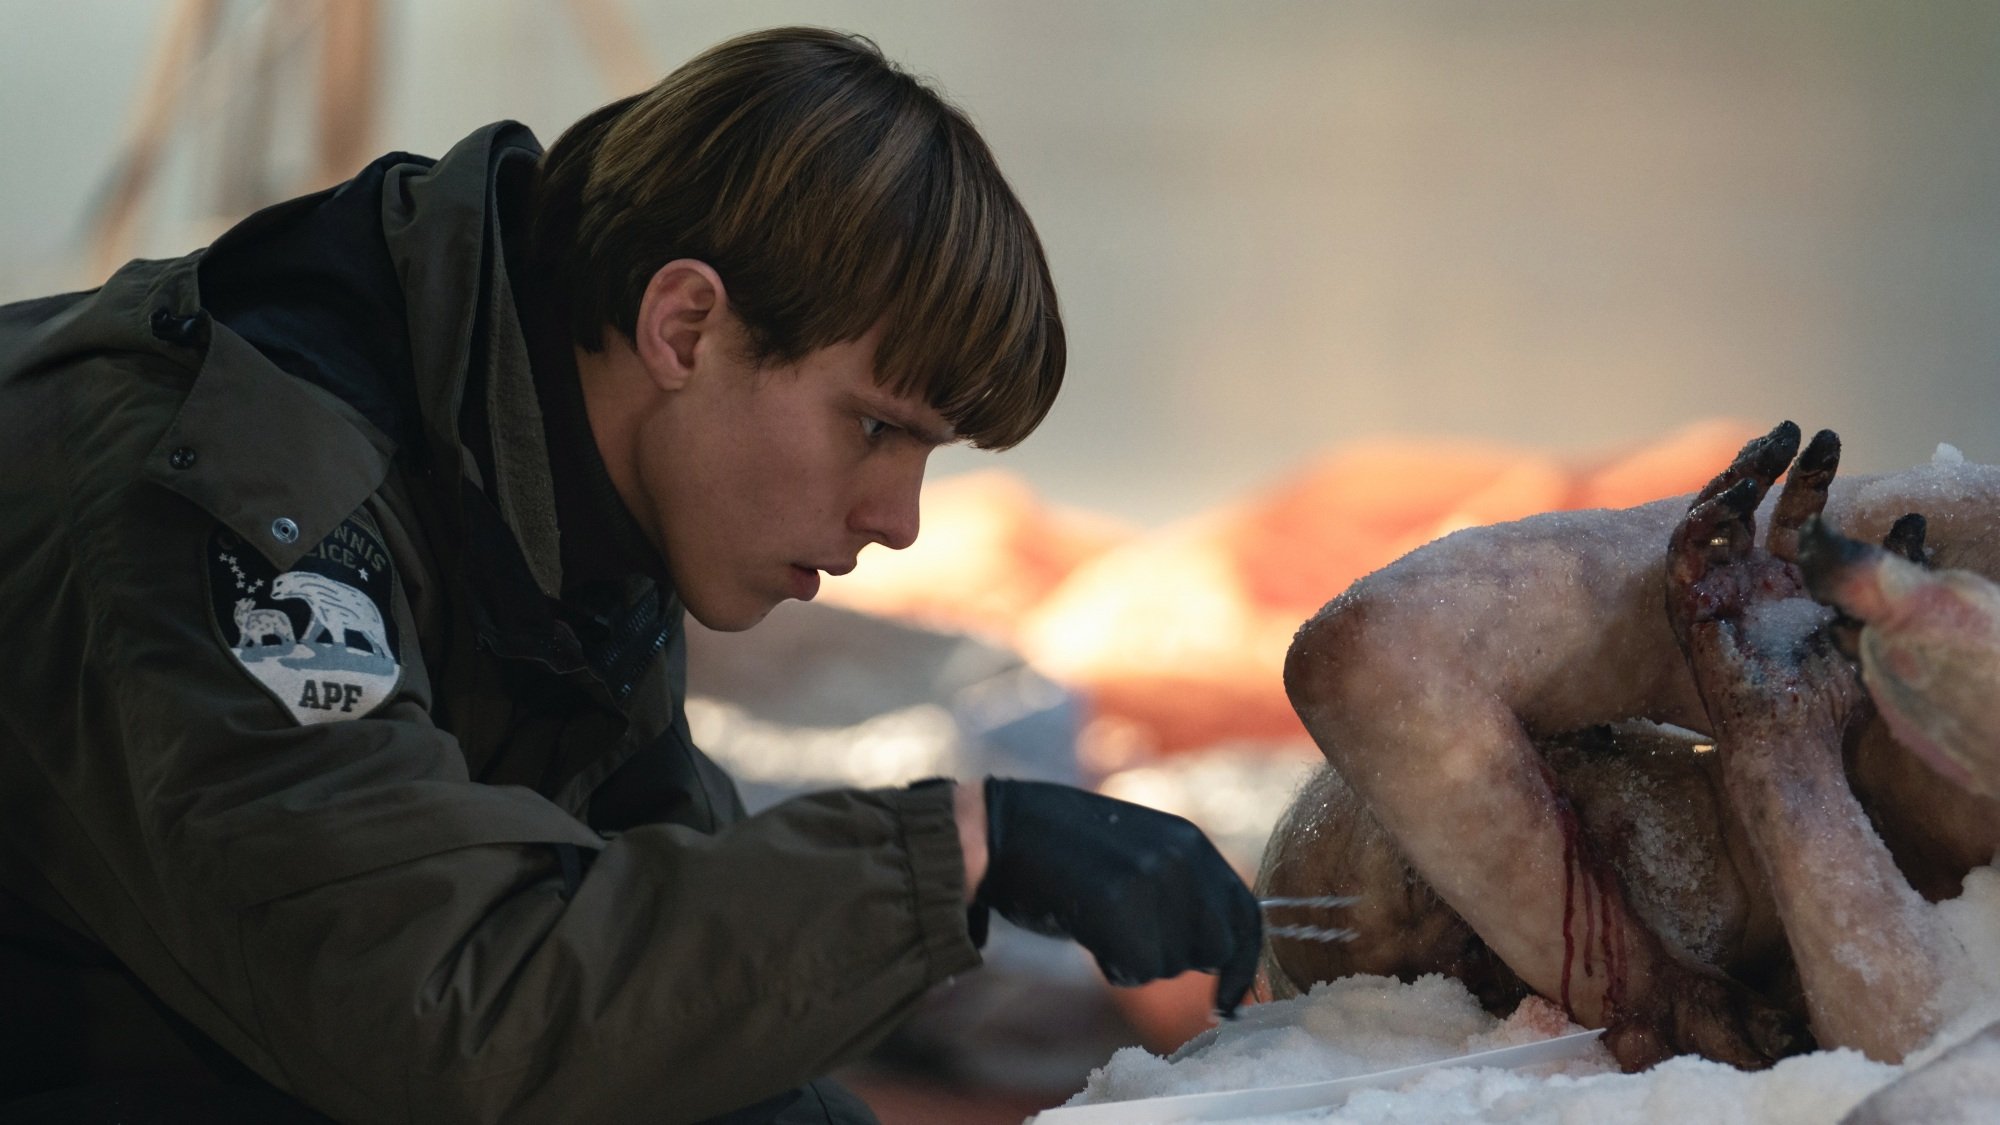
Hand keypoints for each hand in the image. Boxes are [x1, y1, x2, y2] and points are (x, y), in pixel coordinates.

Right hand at [976, 779, 1262, 1016]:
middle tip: (1133, 942)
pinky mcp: (1116, 904)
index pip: (1247, 914)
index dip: (1245, 965)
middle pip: (1216, 948)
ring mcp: (1150, 879)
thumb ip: (1185, 889)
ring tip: (1101, 922)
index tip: (1231, 1003)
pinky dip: (1113, 966)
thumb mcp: (1143, 851)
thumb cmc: (1067, 850)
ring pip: (1172, 963)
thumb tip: (1220, 952)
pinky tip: (1088, 934)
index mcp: (1191, 841)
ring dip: (1140, 961)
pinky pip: (1135, 969)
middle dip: (1181, 961)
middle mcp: (1181, 857)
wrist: (1002, 829)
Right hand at [1666, 423, 1864, 749]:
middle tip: (1790, 430)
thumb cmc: (1831, 701)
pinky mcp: (1692, 613)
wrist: (1798, 745)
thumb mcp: (1874, 624)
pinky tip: (1727, 507)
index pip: (1793, 513)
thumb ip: (1887, 573)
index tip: (1827, 437)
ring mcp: (1716, 594)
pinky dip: (1699, 530)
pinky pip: (1684, 561)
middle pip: (1748, 507)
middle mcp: (1746, 580)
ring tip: (1758, 461)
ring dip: (1729, 487)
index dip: (1808, 475)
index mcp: (1786, 580)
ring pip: (1710, 523)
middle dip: (1766, 464)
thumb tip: (1915, 520)